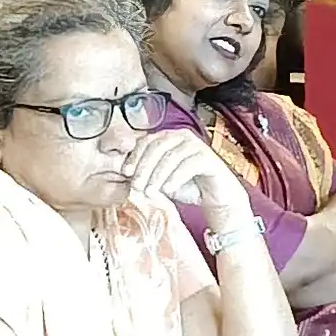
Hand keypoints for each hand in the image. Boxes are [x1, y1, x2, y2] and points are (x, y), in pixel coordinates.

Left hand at [123, 128, 248, 231]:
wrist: (214, 198)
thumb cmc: (186, 186)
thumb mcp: (160, 179)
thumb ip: (144, 172)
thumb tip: (121, 170)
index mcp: (168, 137)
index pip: (147, 141)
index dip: (135, 156)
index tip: (125, 172)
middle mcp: (182, 136)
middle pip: (157, 147)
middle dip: (144, 167)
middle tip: (136, 186)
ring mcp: (196, 145)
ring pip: (171, 156)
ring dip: (157, 175)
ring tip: (149, 192)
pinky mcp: (208, 158)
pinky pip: (188, 165)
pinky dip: (175, 178)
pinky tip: (167, 190)